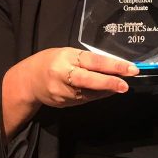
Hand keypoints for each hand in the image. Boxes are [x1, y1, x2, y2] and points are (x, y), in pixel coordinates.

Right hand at [2, 47, 137, 138]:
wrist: (28, 82)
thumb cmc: (50, 61)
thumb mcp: (67, 54)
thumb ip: (86, 60)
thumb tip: (113, 67)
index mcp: (65, 58)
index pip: (92, 61)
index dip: (112, 65)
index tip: (130, 68)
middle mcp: (63, 75)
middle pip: (89, 80)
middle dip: (110, 82)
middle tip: (126, 84)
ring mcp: (63, 92)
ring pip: (90, 93)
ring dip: (107, 90)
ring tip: (120, 86)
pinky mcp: (64, 104)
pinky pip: (86, 99)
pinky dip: (98, 95)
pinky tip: (107, 91)